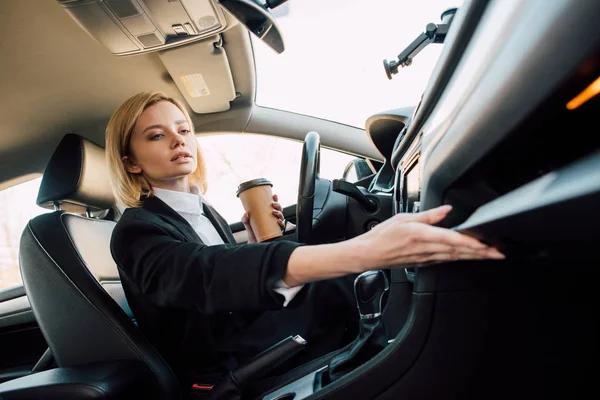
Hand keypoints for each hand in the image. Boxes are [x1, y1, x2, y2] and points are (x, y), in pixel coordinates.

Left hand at [241, 194, 284, 243]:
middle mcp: (273, 219)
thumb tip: (246, 213)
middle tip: (273, 204)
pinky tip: (278, 221)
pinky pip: (282, 227)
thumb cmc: (253, 232)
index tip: (274, 196)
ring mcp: (275, 225)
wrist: (254, 243)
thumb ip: (245, 219)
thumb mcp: (247, 223)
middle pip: (279, 210)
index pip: (273, 205)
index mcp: (268, 214)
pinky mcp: (276, 232)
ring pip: (282, 217)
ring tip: (274, 212)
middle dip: (278, 205)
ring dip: (279, 213)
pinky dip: (281, 223)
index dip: (275, 200)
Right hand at [359, 205, 503, 266]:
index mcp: (421, 235)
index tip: (485, 245)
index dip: (470, 244)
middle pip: (459, 252)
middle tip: (500, 253)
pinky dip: (461, 259)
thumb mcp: (403, 218)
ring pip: (456, 258)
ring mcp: (426, 259)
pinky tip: (470, 258)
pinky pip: (447, 261)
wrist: (369, 254)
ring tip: (491, 255)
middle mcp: (426, 249)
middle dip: (481, 253)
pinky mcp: (424, 263)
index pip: (450, 240)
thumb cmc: (381, 236)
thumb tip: (446, 210)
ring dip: (475, 257)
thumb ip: (427, 215)